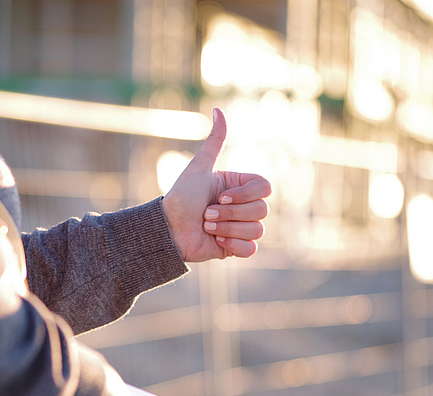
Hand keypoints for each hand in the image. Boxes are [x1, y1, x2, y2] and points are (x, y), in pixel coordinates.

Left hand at [162, 108, 271, 261]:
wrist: (167, 229)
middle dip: (230, 213)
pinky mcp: (236, 248)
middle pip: (262, 210)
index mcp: (239, 187)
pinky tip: (215, 241)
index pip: (265, 188)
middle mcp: (244, 207)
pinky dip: (233, 245)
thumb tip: (218, 109)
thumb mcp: (199, 167)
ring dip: (227, 228)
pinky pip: (251, 250)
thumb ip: (214, 142)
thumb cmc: (182, 197)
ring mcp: (241, 228)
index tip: (220, 196)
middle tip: (205, 213)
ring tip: (206, 227)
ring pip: (257, 230)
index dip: (244, 194)